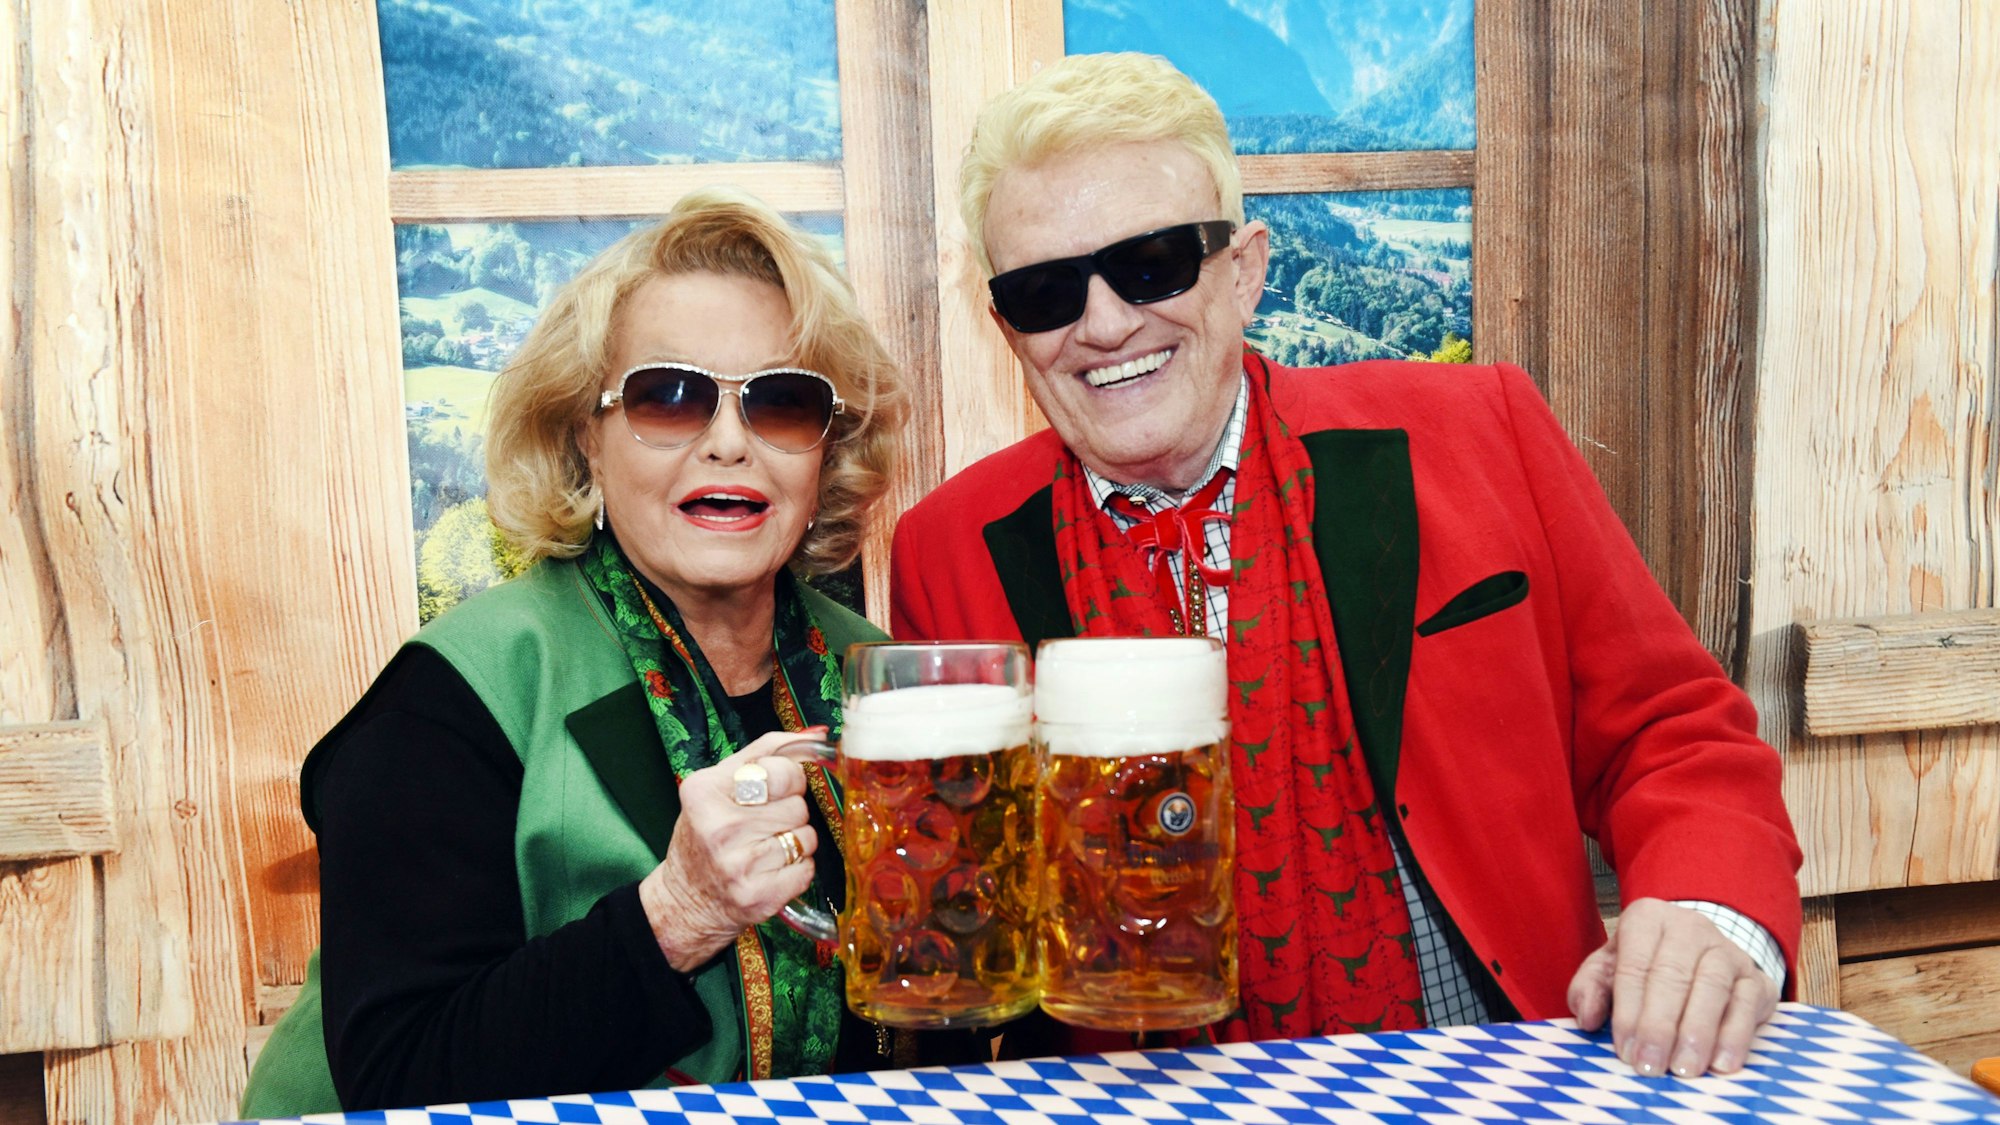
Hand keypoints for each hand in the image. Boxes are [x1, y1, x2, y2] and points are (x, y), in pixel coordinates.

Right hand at [638, 728, 826, 970]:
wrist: (686, 900)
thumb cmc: (707, 833)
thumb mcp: (720, 784)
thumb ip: (767, 752)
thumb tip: (818, 734)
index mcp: (707, 791)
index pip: (784, 772)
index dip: (789, 780)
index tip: (774, 791)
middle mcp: (720, 828)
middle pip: (798, 806)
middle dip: (790, 814)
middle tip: (763, 826)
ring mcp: (738, 866)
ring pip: (806, 838)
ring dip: (795, 842)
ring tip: (765, 849)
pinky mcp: (758, 896)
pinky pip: (807, 870)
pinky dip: (797, 870)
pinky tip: (770, 871)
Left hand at [1567, 897, 1776, 1077]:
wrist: (1700, 951)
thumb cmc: (1645, 963)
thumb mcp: (1609, 966)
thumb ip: (1590, 987)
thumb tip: (1587, 1018)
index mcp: (1648, 918)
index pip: (1635, 965)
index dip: (1629, 1010)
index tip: (1625, 1049)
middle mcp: (1690, 927)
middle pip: (1673, 977)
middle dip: (1660, 1026)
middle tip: (1651, 1065)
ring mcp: (1728, 950)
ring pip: (1713, 988)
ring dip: (1698, 1033)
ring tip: (1684, 1068)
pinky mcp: (1757, 978)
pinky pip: (1747, 1005)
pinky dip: (1735, 1036)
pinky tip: (1722, 1063)